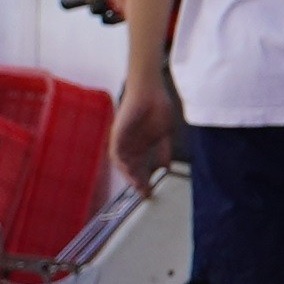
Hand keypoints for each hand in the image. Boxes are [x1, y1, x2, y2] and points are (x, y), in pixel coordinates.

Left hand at [107, 75, 178, 190]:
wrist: (150, 90)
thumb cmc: (158, 106)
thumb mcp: (166, 133)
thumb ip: (164, 150)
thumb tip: (167, 167)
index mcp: (142, 145)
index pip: (142, 167)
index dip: (146, 180)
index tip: (152, 192)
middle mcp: (131, 144)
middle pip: (131, 168)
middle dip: (137, 182)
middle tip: (144, 193)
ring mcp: (123, 139)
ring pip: (122, 163)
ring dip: (129, 175)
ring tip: (137, 186)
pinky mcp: (117, 133)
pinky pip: (116, 152)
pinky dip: (121, 163)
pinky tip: (129, 171)